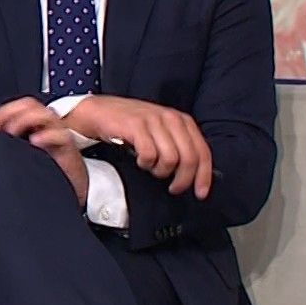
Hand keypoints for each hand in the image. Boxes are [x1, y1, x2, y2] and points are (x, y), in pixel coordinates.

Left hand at [0, 97, 89, 206]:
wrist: (69, 188)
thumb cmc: (45, 172)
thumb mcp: (21, 157)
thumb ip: (6, 147)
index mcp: (33, 126)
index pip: (15, 108)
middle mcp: (46, 126)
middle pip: (28, 105)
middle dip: (7, 113)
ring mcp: (58, 134)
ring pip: (44, 114)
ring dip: (24, 120)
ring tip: (11, 133)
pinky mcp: (69, 148)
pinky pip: (61, 134)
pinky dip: (47, 135)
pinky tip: (34, 142)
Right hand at [61, 95, 213, 199]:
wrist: (102, 112)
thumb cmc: (132, 127)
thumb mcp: (162, 132)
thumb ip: (179, 147)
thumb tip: (195, 175)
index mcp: (182, 120)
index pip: (202, 152)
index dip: (203, 176)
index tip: (200, 192)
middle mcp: (171, 118)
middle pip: (189, 158)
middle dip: (182, 179)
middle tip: (173, 188)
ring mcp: (154, 121)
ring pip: (170, 159)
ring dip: (160, 171)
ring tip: (152, 168)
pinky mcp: (136, 126)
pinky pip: (149, 155)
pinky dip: (145, 163)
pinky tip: (140, 160)